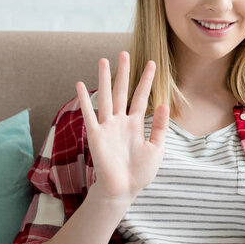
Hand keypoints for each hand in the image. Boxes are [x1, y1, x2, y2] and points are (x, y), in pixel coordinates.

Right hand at [75, 51, 168, 203]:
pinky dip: (85, 100)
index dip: (147, 80)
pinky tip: (80, 85)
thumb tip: (164, 104)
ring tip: (103, 60)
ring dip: (104, 79)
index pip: (142, 97)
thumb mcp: (157, 148)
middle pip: (122, 91)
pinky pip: (90, 114)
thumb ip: (160, 127)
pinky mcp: (96, 135)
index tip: (153, 63)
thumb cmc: (140, 173)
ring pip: (106, 97)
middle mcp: (121, 121)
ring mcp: (108, 127)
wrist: (124, 190)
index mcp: (136, 124)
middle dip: (124, 72)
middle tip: (123, 53)